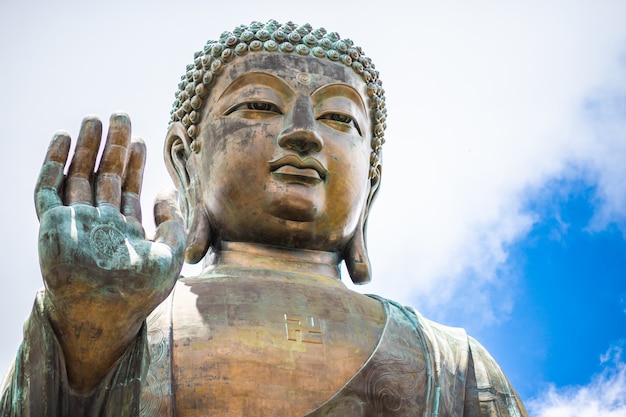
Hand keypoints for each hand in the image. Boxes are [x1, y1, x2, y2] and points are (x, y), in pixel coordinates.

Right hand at [34, 113, 185, 390]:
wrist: (104, 313)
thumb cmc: (140, 292)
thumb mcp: (171, 254)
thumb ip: (175, 222)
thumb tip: (168, 190)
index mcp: (123, 231)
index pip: (126, 190)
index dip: (134, 165)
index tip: (142, 140)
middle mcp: (98, 224)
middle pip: (103, 176)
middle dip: (112, 147)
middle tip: (120, 116)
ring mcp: (74, 223)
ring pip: (77, 176)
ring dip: (85, 148)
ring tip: (94, 119)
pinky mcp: (51, 223)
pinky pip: (47, 188)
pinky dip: (53, 163)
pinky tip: (63, 139)